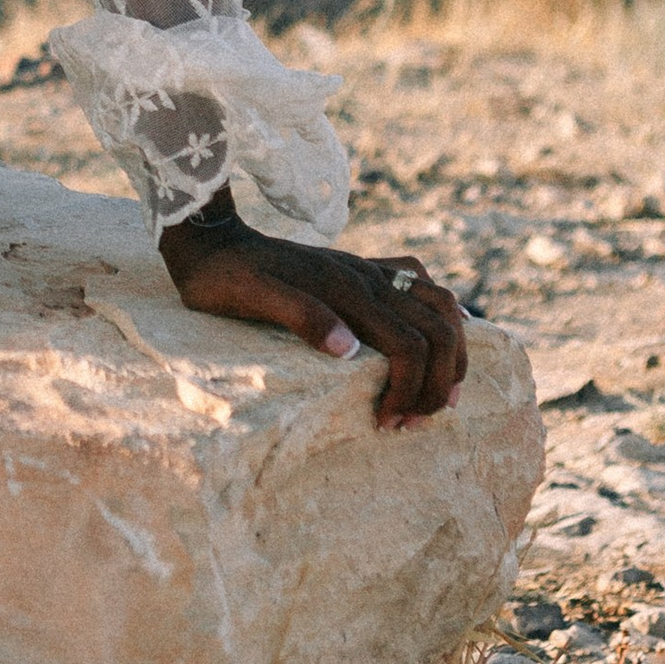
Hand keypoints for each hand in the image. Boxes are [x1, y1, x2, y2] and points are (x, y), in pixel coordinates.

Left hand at [157, 196, 465, 429]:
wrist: (212, 239)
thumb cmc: (223, 278)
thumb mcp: (250, 298)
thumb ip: (299, 316)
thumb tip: (347, 350)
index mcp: (346, 289)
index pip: (409, 346)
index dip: (410, 390)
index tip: (387, 424)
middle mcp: (367, 277)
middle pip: (439, 331)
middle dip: (438, 383)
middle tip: (413, 422)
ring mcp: (368, 270)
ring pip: (442, 306)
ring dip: (452, 353)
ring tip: (440, 395)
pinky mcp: (362, 269)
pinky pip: (421, 284)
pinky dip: (443, 314)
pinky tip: (442, 337)